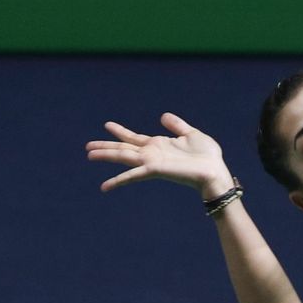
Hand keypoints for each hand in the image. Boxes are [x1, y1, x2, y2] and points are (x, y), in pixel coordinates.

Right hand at [84, 113, 232, 196]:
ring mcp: (151, 162)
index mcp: (159, 145)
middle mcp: (152, 154)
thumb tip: (163, 116)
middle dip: (106, 146)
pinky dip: (118, 180)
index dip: (121, 131)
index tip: (107, 125)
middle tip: (87, 146)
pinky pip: (132, 175)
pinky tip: (104, 186)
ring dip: (106, 156)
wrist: (215, 172)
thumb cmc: (208, 157)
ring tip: (89, 155)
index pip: (135, 137)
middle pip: (123, 148)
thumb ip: (176, 125)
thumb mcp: (191, 134)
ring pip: (123, 157)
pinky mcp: (154, 170)